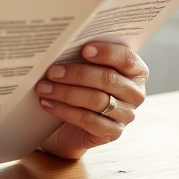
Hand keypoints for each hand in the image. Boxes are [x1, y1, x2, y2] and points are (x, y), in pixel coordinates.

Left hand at [34, 42, 147, 159]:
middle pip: (108, 79)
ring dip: (66, 93)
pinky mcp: (113, 132)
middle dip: (77, 74)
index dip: (107, 53)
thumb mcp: (84, 68)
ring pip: (97, 100)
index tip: (84, 49)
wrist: (70, 124)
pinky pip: (89, 120)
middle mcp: (134, 93)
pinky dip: (65, 111)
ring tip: (43, 88)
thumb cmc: (80, 87)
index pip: (127, 58)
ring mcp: (126, 115)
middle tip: (52, 71)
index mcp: (135, 71)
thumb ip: (82, 57)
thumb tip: (62, 46)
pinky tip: (48, 104)